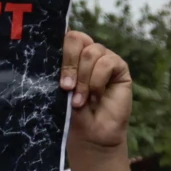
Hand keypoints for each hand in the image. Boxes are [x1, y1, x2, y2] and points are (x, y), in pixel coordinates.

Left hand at [60, 30, 131, 150]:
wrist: (91, 134)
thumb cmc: (71, 113)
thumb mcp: (57, 91)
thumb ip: (57, 72)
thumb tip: (50, 57)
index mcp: (69, 55)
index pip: (63, 36)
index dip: (58, 48)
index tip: (52, 69)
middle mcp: (87, 52)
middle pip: (76, 39)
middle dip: (69, 64)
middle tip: (66, 87)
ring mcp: (104, 58)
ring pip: (91, 52)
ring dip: (83, 79)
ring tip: (80, 100)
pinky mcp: (119, 67)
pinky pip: (107, 63)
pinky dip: (97, 81)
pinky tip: (96, 96)